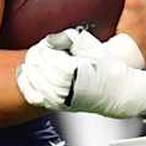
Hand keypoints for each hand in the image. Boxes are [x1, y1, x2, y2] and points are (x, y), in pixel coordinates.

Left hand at [15, 31, 145, 118]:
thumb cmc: (109, 69)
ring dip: (32, 67)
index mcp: (69, 70)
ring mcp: (58, 99)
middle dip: (37, 55)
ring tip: (37, 60)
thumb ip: (69, 39)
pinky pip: (34, 96)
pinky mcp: (58, 106)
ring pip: (33, 79)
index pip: (44, 54)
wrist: (120, 93)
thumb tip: (50, 40)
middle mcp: (61, 87)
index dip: (44, 46)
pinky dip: (26, 84)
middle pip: (36, 65)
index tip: (49, 43)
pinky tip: (26, 75)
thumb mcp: (92, 47)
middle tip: (42, 49)